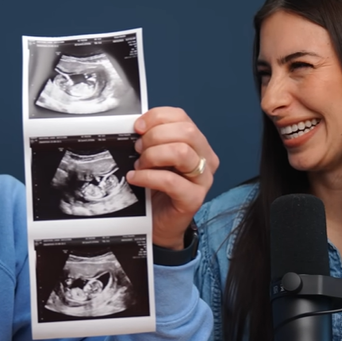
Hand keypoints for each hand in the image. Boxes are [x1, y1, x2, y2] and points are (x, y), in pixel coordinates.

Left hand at [126, 107, 218, 249]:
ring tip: (140, 165)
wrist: (160, 223)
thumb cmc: (158, 189)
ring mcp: (203, 179)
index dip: (157, 117)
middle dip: (155, 137)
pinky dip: (148, 177)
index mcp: (197, 144)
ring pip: (182, 152)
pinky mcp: (194, 198)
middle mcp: (205, 159)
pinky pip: (170, 181)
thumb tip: (137, 127)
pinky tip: (136, 178)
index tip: (138, 127)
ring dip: (153, 156)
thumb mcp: (156, 158)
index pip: (182, 117)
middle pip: (186, 131)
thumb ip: (152, 140)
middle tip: (138, 149)